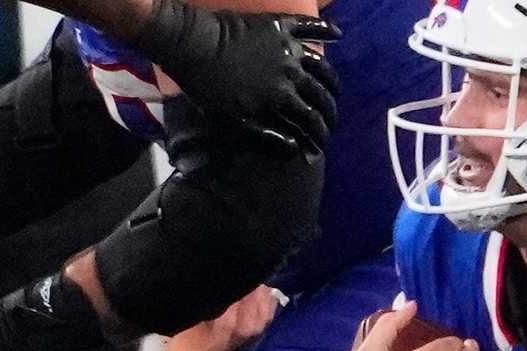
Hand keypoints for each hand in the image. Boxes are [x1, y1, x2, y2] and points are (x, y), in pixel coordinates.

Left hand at [132, 0, 340, 155]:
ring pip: (321, 65)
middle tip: (329, 122)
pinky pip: (309, 25)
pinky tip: (339, 34)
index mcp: (281, 97)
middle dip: (329, 113)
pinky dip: (326, 29)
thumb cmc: (206, 86)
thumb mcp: (232, 121)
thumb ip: (266, 137)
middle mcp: (292, 72)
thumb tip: (297, 149)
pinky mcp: (279, 25)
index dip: (319, 136)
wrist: (188, 43)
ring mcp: (287, 47)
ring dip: (331, 81)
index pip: (311, 120)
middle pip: (322, 96)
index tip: (321, 146)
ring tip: (334, 91)